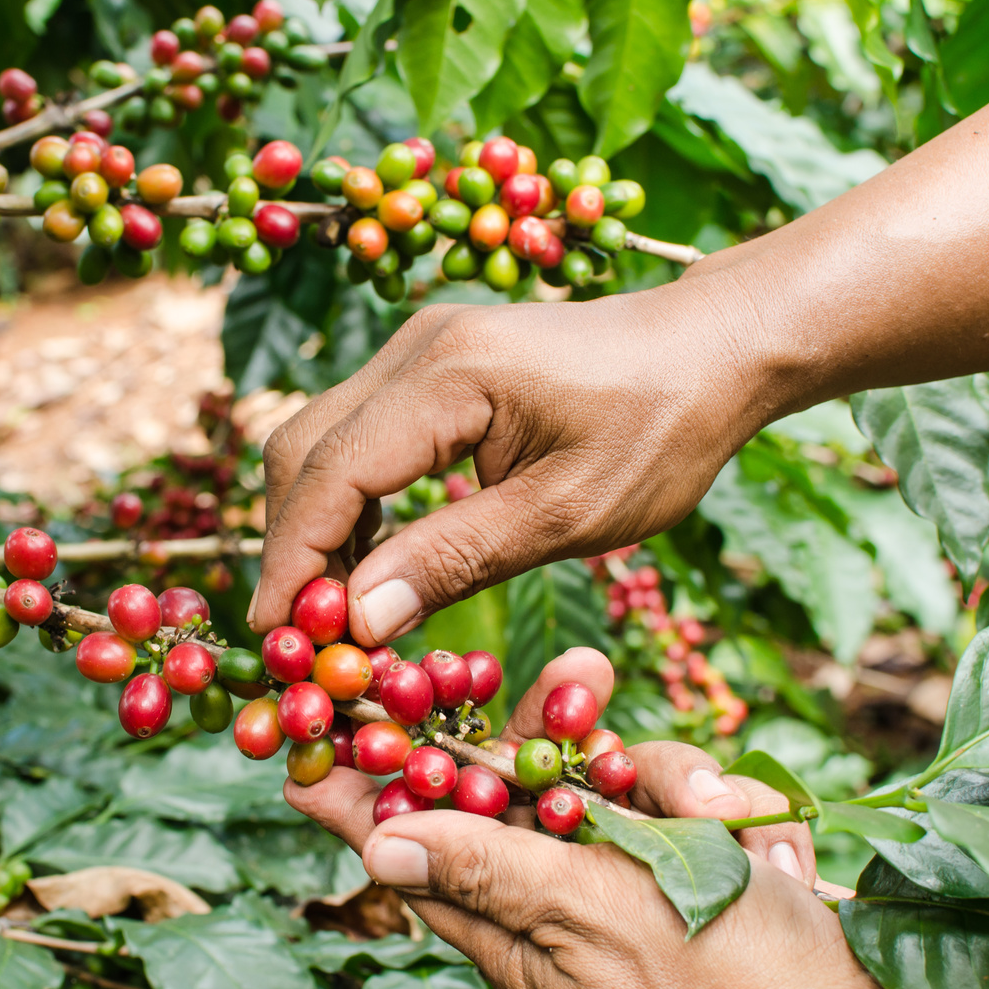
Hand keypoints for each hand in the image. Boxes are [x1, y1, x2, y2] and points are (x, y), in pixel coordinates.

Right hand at [249, 289, 774, 643]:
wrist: (713, 347)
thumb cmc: (663, 429)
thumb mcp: (569, 514)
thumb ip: (456, 561)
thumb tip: (359, 620)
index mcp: (449, 373)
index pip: (328, 473)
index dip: (292, 562)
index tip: (275, 641)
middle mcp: (414, 348)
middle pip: (302, 451)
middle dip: (291, 549)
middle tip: (302, 638)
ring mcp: (417, 351)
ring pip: (321, 443)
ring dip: (316, 529)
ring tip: (336, 616)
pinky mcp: (429, 367)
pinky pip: (358, 436)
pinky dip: (349, 504)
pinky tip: (372, 564)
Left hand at [286, 649, 923, 988]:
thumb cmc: (725, 987)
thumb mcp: (591, 916)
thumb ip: (489, 871)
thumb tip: (378, 846)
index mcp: (507, 927)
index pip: (408, 841)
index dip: (366, 779)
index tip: (323, 710)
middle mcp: (550, 897)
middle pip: (508, 784)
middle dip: (548, 728)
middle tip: (585, 672)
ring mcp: (618, 876)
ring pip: (598, 775)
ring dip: (661, 774)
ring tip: (717, 808)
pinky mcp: (678, 857)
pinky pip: (670, 795)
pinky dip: (714, 801)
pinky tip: (757, 834)